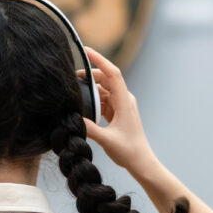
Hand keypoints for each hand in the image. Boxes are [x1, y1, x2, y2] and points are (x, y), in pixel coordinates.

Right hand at [78, 47, 157, 174]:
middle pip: (105, 79)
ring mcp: (121, 106)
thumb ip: (89, 128)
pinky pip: (104, 100)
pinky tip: (82, 105)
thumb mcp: (106, 140)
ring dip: (90, 89)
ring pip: (103, 90)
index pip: (112, 73)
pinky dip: (93, 100)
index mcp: (125, 101)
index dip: (100, 60)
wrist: (141, 162)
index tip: (86, 50)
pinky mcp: (118, 113)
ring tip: (74, 92)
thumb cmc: (129, 151)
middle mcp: (124, 100)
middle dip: (89, 75)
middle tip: (71, 78)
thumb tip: (72, 118)